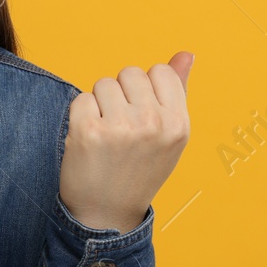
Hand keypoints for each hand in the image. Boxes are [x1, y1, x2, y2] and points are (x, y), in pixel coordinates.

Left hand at [59, 51, 193, 233]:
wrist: (107, 213)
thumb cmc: (139, 169)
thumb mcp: (169, 135)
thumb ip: (177, 91)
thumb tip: (186, 54)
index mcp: (179, 123)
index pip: (160, 71)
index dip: (145, 88)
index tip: (141, 113)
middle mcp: (153, 123)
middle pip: (129, 73)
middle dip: (121, 93)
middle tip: (121, 126)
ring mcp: (120, 127)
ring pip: (103, 83)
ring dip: (99, 103)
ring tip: (106, 133)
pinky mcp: (88, 131)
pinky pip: (81, 99)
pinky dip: (80, 116)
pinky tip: (88, 140)